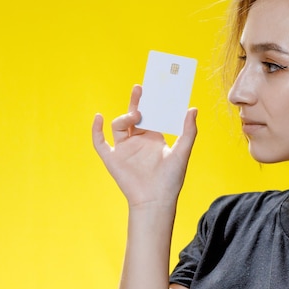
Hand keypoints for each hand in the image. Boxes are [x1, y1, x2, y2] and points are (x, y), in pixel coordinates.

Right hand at [92, 85, 197, 207]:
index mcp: (153, 138)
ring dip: (124, 118)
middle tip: (140, 87)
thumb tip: (192, 109)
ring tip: (134, 117)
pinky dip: (96, 130)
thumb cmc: (170, 180)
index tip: (155, 89)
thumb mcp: (182, 153)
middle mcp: (137, 141)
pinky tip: (99, 118)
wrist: (155, 200)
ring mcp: (124, 149)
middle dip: (136, 101)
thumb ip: (188, 131)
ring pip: (118, 125)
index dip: (151, 103)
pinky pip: (100, 142)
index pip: (150, 115)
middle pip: (133, 115)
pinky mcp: (112, 158)